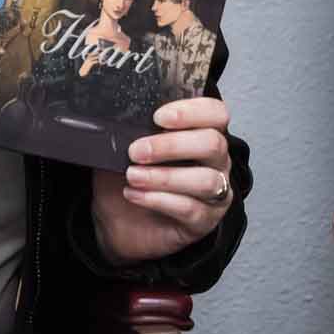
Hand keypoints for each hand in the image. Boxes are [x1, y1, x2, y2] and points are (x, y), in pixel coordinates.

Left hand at [92, 98, 233, 264]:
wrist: (118, 222)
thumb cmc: (128, 179)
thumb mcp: (124, 148)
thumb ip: (132, 130)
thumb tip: (120, 119)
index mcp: (202, 134)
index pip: (216, 113)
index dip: (192, 112)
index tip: (158, 117)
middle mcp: (216, 162)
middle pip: (213, 144)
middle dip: (172, 145)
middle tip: (137, 152)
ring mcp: (215, 193)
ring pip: (205, 180)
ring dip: (164, 176)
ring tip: (133, 176)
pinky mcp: (204, 221)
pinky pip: (190, 209)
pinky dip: (159, 200)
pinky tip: (135, 195)